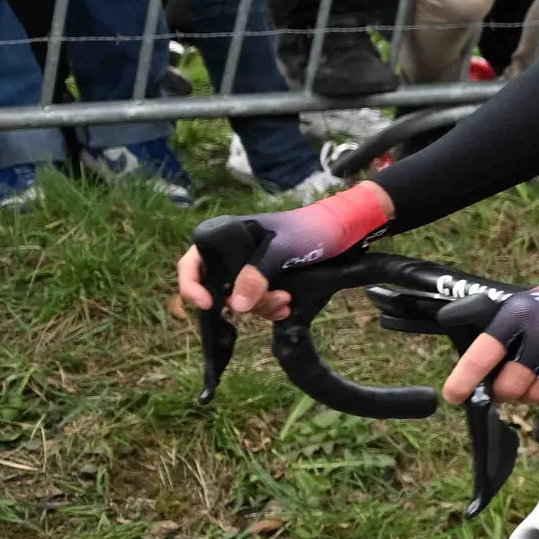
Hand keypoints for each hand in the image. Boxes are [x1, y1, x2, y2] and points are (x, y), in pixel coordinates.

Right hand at [174, 180, 394, 322]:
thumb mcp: (283, 250)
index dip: (192, 285)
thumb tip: (236, 306)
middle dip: (242, 301)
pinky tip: (286, 307)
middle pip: (219, 288)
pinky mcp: (268, 280)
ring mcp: (252, 269)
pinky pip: (258, 302)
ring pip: (240, 300)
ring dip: (261, 306)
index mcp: (228, 236)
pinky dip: (269, 308)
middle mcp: (235, 254)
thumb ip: (258, 274)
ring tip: (286, 301)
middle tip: (273, 300)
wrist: (346, 231)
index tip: (209, 305)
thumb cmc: (312, 230)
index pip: (193, 262)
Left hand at [443, 258, 538, 407]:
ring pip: (537, 396)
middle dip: (504, 393)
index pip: (483, 355)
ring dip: (531, 396)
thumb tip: (456, 350)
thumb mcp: (513, 305)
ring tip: (533, 380)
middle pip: (511, 387)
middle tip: (507, 387)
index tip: (453, 396)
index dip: (464, 380)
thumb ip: (485, 327)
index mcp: (516, 315)